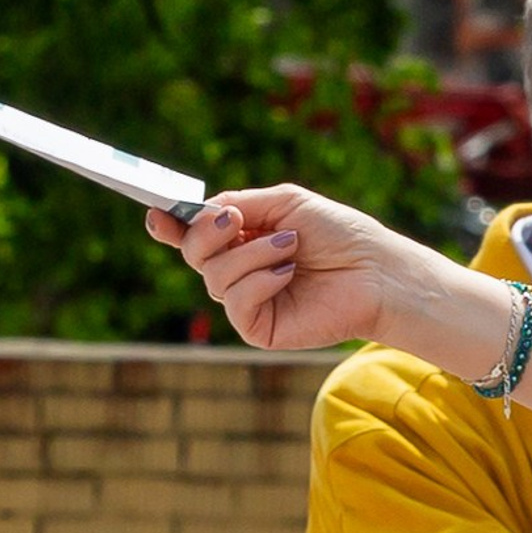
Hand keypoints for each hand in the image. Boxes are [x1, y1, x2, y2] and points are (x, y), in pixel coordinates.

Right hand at [147, 185, 406, 352]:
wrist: (375, 271)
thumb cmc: (338, 234)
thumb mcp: (285, 204)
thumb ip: (240, 203)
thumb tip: (202, 213)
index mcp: (242, 239)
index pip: (195, 235)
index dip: (171, 225)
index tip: (156, 214)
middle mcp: (239, 270)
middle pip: (194, 253)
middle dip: (207, 233)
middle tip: (235, 220)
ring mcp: (247, 302)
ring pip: (215, 276)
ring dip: (252, 254)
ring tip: (291, 248)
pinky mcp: (258, 328)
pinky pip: (235, 301)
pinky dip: (260, 281)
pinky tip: (288, 275)